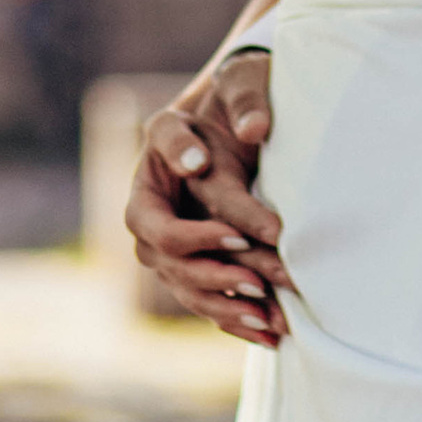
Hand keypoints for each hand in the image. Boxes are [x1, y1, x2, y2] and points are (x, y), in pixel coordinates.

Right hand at [124, 50, 290, 343]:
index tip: (239, 237)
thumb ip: (240, 102)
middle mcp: (152, 225)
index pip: (157, 227)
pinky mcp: (199, 267)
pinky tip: (274, 335)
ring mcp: (173, 251)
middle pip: (173, 268)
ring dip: (230, 310)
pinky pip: (212, 302)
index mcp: (147, 186)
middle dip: (217, 279)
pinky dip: (241, 321)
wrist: (239, 120)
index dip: (196, 238)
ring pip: (192, 293)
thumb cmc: (234, 98)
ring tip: (270, 317)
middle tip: (259, 283)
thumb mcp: (236, 85)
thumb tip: (242, 137)